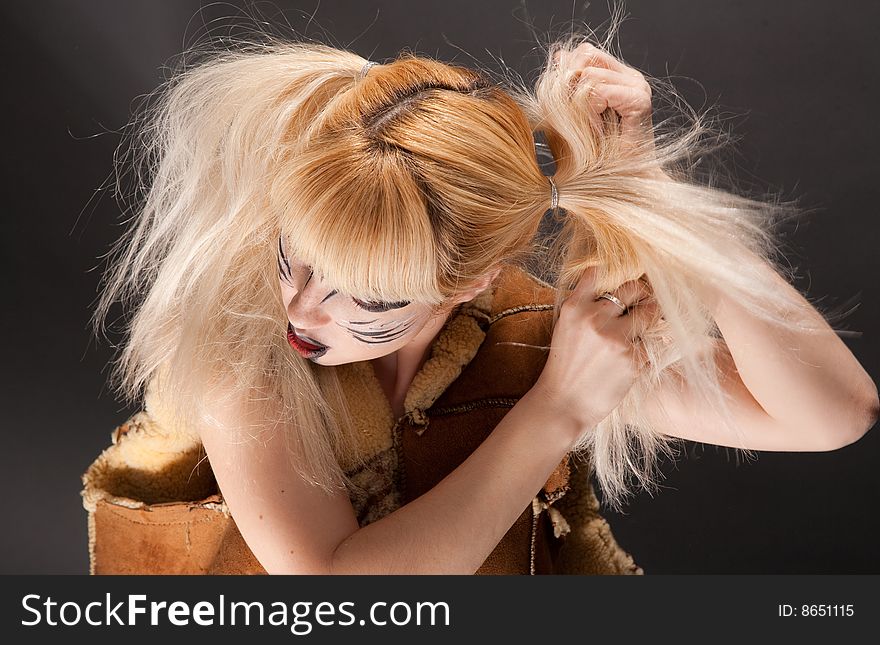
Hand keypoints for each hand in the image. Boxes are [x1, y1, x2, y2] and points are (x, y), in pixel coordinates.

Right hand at [531, 266, 659, 439]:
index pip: (598, 273)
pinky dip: (648, 350)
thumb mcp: (565, 329)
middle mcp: (595, 317)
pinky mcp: (633, 359)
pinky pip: (653, 344)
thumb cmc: (564, 368)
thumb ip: (584, 306)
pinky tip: (635, 360)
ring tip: (644, 331)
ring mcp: (616, 338)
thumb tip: (609, 285)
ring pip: (650, 314)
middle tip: (643, 305)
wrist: (563, 404)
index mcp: (575, 307)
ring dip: (651, 320)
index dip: (613, 276)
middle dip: (642, 295)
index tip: (619, 285)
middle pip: (634, 288)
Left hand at [554, 43, 655, 155]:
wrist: (623, 181)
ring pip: (588, 74)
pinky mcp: (639, 100)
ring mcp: (637, 85)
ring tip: (589, 128)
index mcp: (616, 76)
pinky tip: (596, 131)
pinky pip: (599, 92)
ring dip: (579, 105)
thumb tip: (559, 56)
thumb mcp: (573, 114)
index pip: (584, 52)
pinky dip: (590, 114)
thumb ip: (567, 85)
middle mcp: (629, 76)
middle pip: (585, 56)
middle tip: (573, 116)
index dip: (566, 74)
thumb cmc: (598, 155)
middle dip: (569, 86)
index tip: (565, 106)